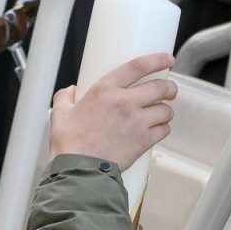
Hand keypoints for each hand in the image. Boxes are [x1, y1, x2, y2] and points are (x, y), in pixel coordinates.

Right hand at [49, 52, 177, 166]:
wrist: (79, 171)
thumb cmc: (69, 143)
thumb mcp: (61, 113)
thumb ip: (65, 98)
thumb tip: (70, 91)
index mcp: (106, 89)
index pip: (139, 66)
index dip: (157, 59)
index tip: (168, 58)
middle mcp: (125, 102)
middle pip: (161, 87)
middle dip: (170, 87)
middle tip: (169, 90)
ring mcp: (137, 122)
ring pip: (166, 110)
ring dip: (166, 110)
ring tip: (161, 112)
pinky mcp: (143, 141)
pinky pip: (164, 130)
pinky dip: (163, 128)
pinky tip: (157, 129)